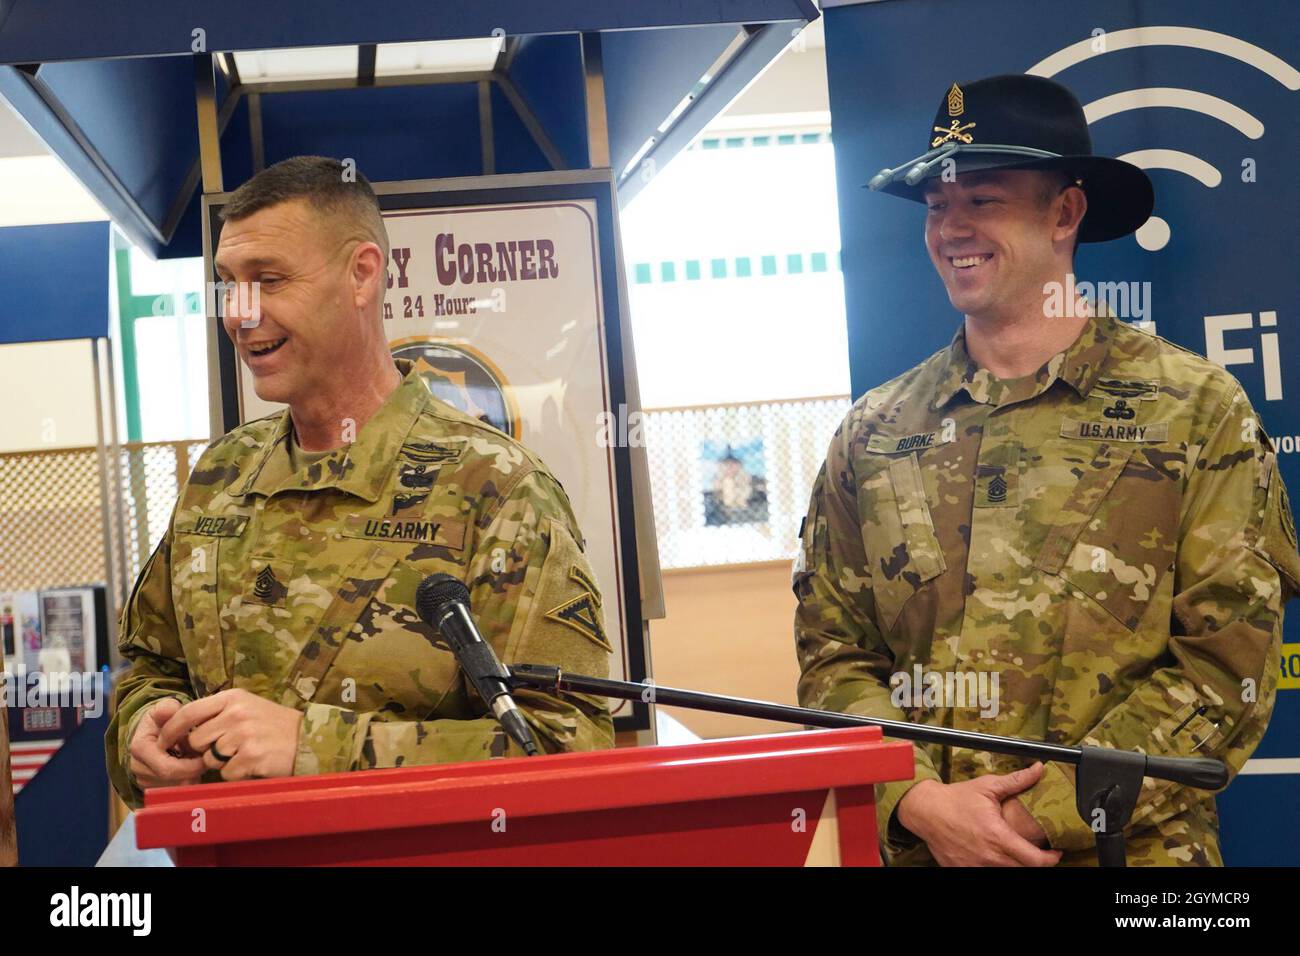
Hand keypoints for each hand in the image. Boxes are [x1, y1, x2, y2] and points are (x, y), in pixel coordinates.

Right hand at [127, 698, 205, 791]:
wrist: (152, 730)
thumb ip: (168, 708)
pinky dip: (187, 779)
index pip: (168, 768)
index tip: (206, 755)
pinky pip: (175, 790)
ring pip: (176, 787)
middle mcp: (138, 767)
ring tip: (197, 758)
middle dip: (194, 771)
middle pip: (174, 781)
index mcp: (140, 748)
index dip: (191, 765)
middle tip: (207, 759)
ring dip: (191, 776)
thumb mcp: (165, 708)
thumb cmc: (162, 719)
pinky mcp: (152, 787)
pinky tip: (190, 766)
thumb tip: (169, 710)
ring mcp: (144, 779)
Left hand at [157, 689, 303, 780]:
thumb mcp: (248, 707)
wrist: (309, 739)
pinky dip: (237, 773)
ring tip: (245, 754)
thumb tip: (181, 729)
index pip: (188, 712)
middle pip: (196, 740)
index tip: (163, 741)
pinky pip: (227, 773)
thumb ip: (218, 713)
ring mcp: (244, 735)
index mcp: (233, 698)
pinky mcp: (251, 756)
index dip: (170, 729)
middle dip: (204, 750)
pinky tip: (254, 763)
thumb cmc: (275, 725)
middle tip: (224, 750)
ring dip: (222, 763)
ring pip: (210, 758)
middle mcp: (236, 713)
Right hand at [895, 762, 1061, 866]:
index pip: (1036, 860)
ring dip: (1015, 865)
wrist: (926, 811)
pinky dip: (994, 866)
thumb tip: (1038, 769)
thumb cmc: (956, 799)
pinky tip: (994, 856)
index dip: (1051, 859)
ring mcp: (976, 866)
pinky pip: (986, 873)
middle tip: (1036, 852)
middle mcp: (989, 856)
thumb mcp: (988, 787)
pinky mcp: (963, 870)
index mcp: (998, 836)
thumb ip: (1017, 781)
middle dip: (1034, 862)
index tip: (1055, 852)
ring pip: (1007, 874)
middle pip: (1024, 870)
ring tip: (1016, 853)